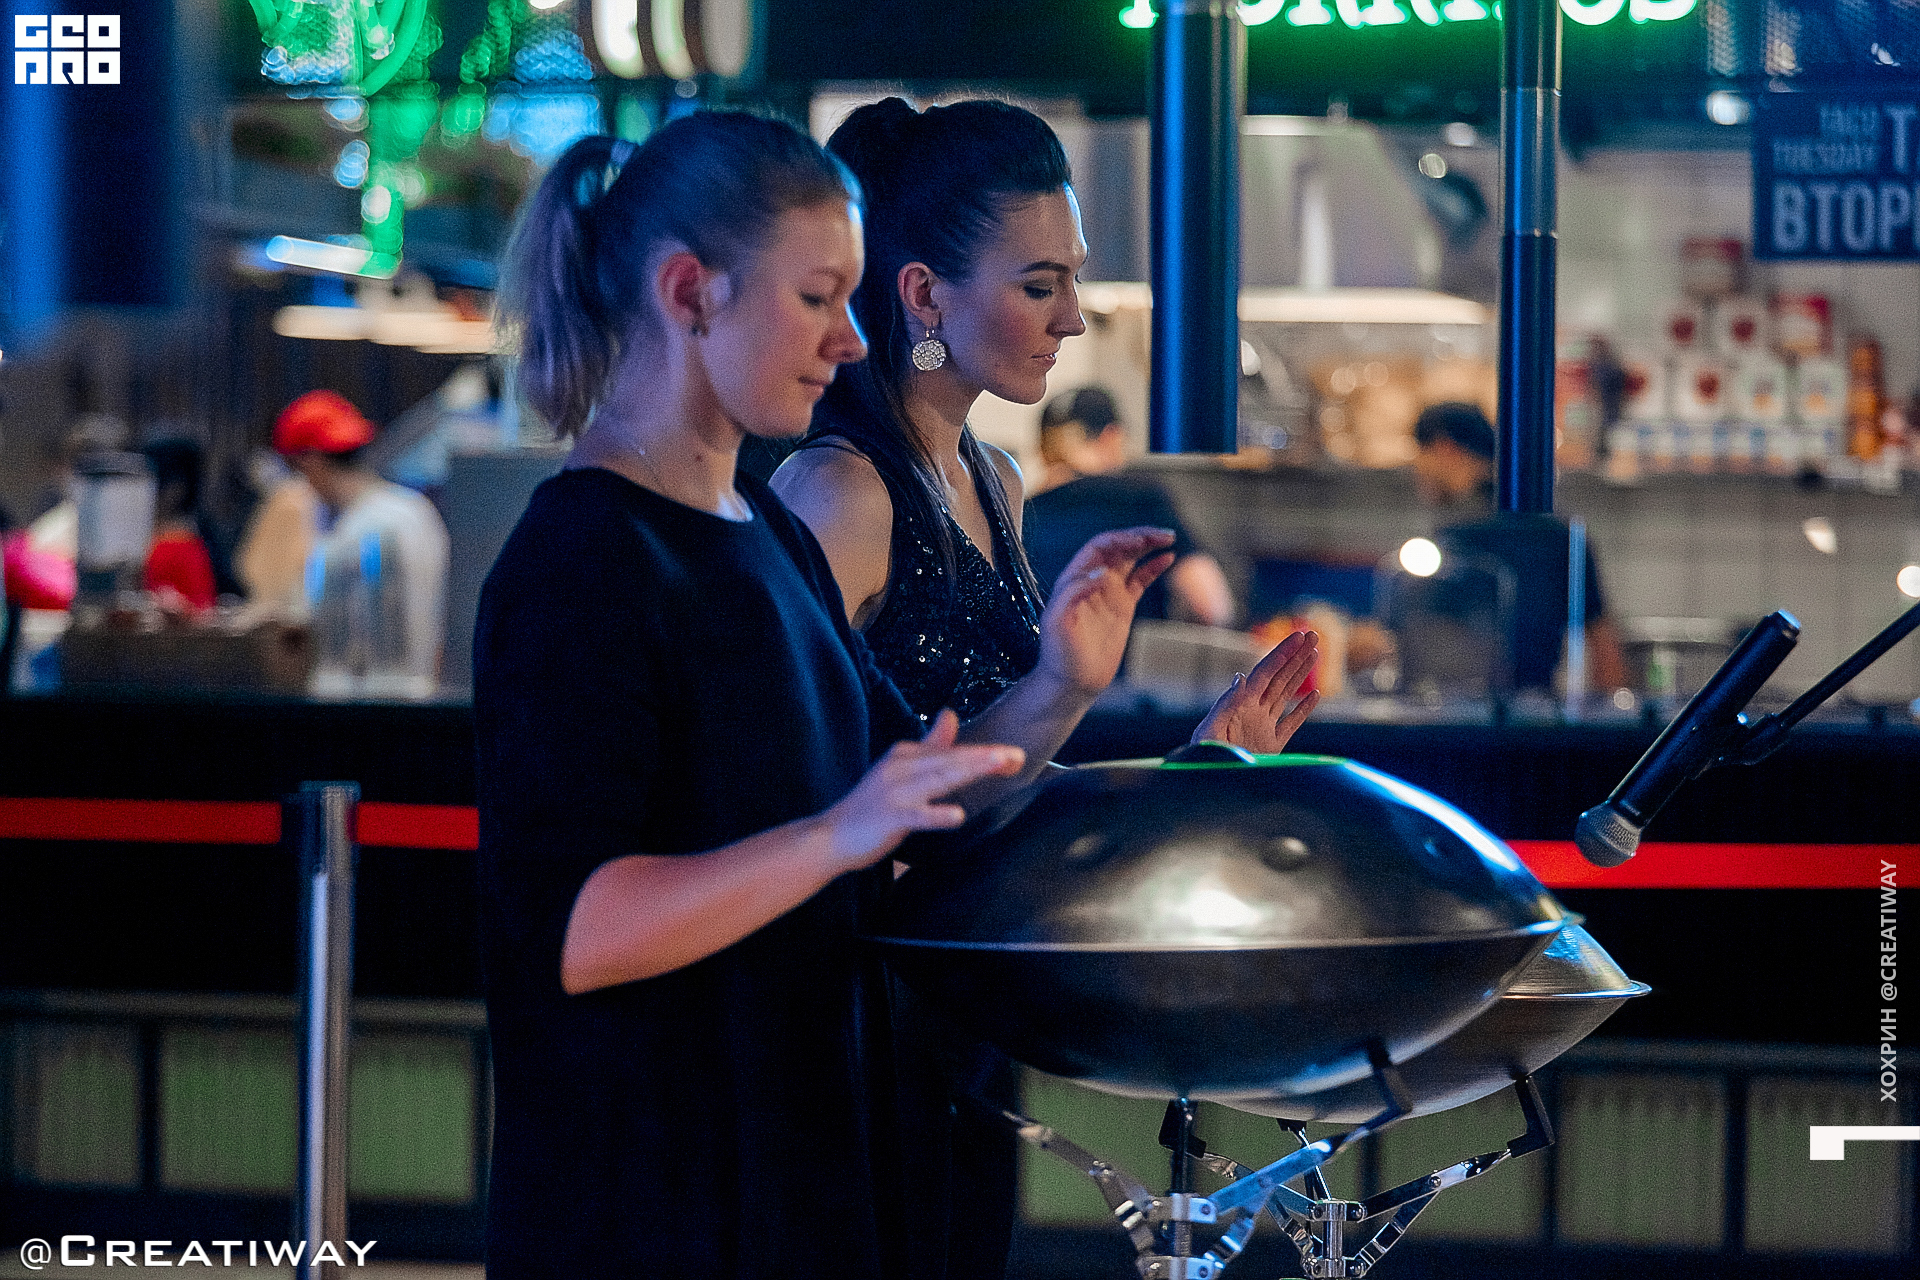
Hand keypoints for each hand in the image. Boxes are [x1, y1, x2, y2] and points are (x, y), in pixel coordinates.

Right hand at [822, 710, 1024, 870]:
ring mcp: (894, 792)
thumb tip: (950, 714)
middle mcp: (901, 768)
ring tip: (998, 765)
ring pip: (938, 779)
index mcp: (906, 755)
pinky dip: (936, 815)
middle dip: (984, 757)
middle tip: (1016, 755)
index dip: (984, 754)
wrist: (831, 836)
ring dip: (969, 771)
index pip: (951, 752)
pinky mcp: (889, 818)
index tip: (1016, 756)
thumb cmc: (872, 805)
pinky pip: (917, 816)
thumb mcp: (902, 769)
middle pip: (949, 760)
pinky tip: (958, 816)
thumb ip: (930, 745)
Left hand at [1036, 527, 1176, 696]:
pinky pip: (1140, 579)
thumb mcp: (1058, 622)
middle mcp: (1092, 580)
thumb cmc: (1059, 653)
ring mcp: (1109, 591)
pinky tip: (1168, 558)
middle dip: (1140, 536)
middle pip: (1118, 547)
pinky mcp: (1122, 606)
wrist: (1073, 680)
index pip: (1099, 547)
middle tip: (1163, 535)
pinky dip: (1154, 567)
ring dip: (1148, 545)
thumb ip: (1074, 593)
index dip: (1120, 539)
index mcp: (1074, 577)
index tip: (1140, 541)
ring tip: (1168, 539)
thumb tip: (1101, 572)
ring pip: (1131, 559)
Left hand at [1192, 630, 1321, 753]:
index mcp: (1239, 705)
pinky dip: (1304, 709)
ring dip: (1300, 674)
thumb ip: (1224, 706)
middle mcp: (1252, 712)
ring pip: (1286, 694)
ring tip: (1315, 654)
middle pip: (1278, 677)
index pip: (1265, 672)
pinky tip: (1315, 695)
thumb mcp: (1209, 733)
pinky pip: (1291, 724)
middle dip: (1295, 656)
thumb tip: (1240, 678)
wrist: (1208, 789)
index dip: (1283, 653)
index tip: (1299, 636)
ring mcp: (1262, 727)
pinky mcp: (1271, 747)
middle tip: (1313, 634)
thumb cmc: (1202, 763)